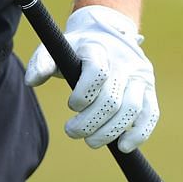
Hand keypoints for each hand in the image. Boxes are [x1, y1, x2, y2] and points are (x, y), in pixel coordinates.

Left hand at [23, 4, 159, 153]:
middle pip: (112, 99)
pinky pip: (150, 114)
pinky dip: (139, 134)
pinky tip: (123, 147)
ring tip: (91, 141)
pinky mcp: (149, 89)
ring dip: (110, 132)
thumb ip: (42, 62)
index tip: (71, 105)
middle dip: (89, 122)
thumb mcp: (58, 48)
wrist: (107, 34)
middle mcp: (124, 61)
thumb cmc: (78, 48)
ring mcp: (140, 75)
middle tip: (72, 132)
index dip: (82, 95)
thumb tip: (31, 82)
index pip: (97, 73)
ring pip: (131, 109)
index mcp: (99, 48)